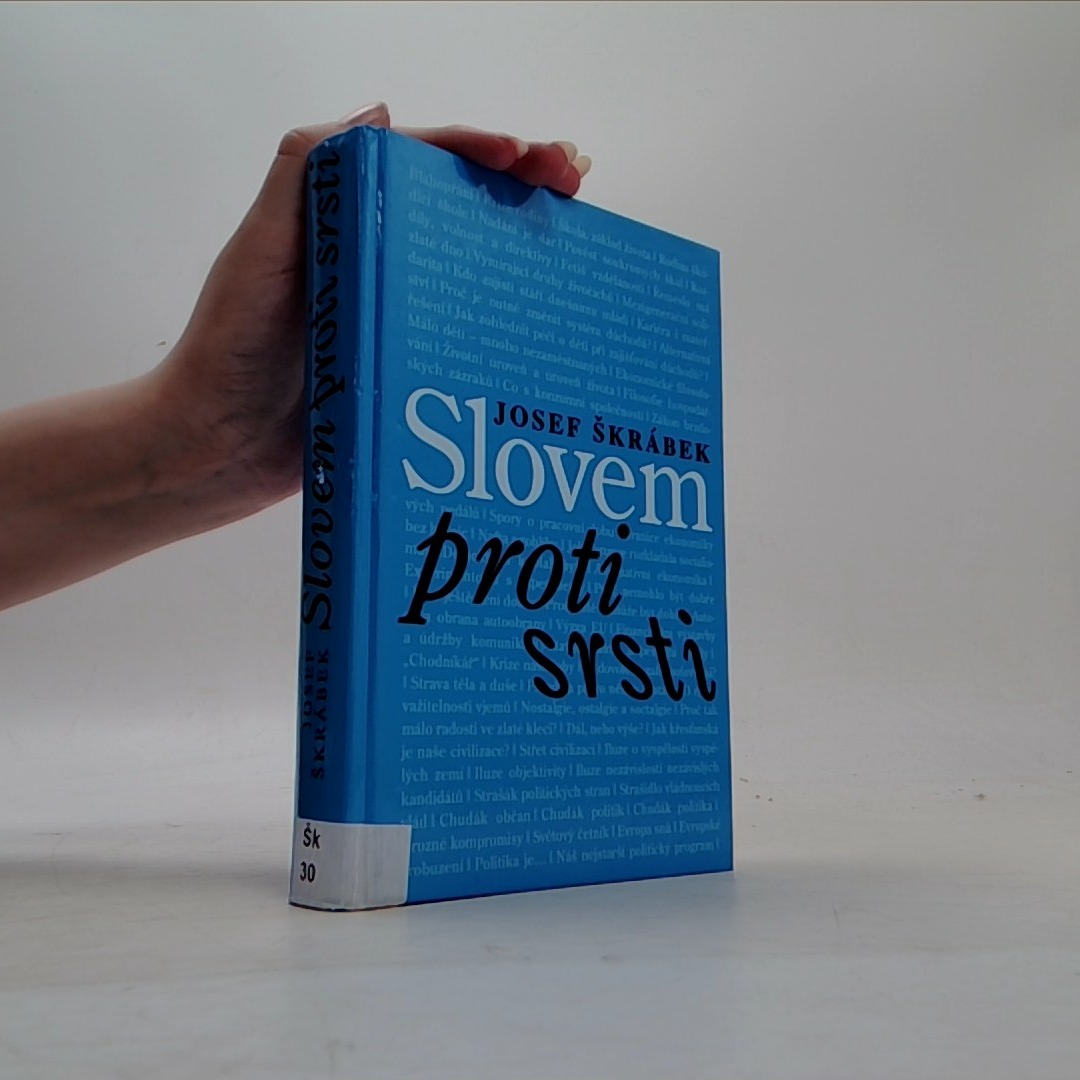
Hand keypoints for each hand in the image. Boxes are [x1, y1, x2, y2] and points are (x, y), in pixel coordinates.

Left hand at [156, 103, 591, 517]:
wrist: (217, 447)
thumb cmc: (227, 348)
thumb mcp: (259, 251)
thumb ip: (302, 174)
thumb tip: (381, 111)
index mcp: (344, 219)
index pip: (422, 164)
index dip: (480, 150)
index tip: (529, 154)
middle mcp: (376, 259)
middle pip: (460, 208)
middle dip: (521, 184)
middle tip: (574, 179)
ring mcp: (396, 314)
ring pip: (473, 267)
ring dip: (524, 246)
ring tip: (579, 235)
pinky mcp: (407, 366)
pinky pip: (466, 335)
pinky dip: (509, 323)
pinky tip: (547, 326)